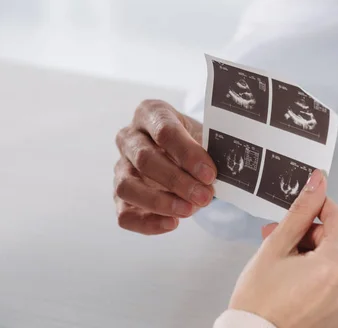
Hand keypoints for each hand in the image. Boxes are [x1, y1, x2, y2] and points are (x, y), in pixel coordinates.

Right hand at [113, 100, 215, 234]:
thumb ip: (209, 150)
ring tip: (189, 210)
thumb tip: (218, 175)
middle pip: (145, 160)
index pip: (165, 131)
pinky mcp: (119, 195)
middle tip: (204, 196)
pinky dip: (147, 222)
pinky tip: (172, 223)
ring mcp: (121, 167)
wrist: (185, 154)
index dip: (188, 154)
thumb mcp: (204, 136)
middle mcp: (129, 137)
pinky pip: (124, 213)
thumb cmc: (194, 142)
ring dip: (160, 202)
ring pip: (127, 187)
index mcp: (150, 113)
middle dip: (177, 181)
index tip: (209, 174)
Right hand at [228, 170, 337, 327]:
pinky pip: (336, 286)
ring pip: (335, 264)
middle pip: (336, 243)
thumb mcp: (275, 247)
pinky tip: (295, 286)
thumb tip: (317, 183)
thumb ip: (300, 212)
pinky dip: (319, 280)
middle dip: (309, 238)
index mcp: (336, 265)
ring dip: (313, 259)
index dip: (321, 208)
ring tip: (285, 268)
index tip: (306, 208)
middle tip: (281, 243)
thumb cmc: (259, 302)